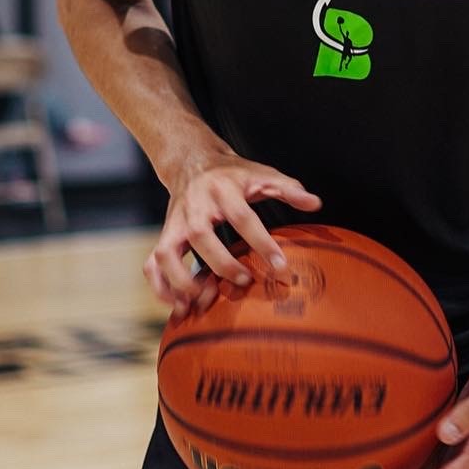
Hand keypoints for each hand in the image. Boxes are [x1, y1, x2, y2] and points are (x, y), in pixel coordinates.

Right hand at [145, 155, 320, 319]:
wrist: (193, 163)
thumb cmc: (234, 175)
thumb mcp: (262, 174)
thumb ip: (289, 189)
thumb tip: (315, 203)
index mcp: (222, 189)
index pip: (242, 217)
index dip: (262, 243)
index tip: (281, 267)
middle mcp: (194, 206)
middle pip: (201, 235)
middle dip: (223, 263)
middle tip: (245, 280)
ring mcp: (175, 222)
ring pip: (167, 252)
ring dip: (182, 280)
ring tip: (204, 299)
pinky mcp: (165, 236)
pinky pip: (152, 264)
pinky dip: (160, 287)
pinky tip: (178, 305)